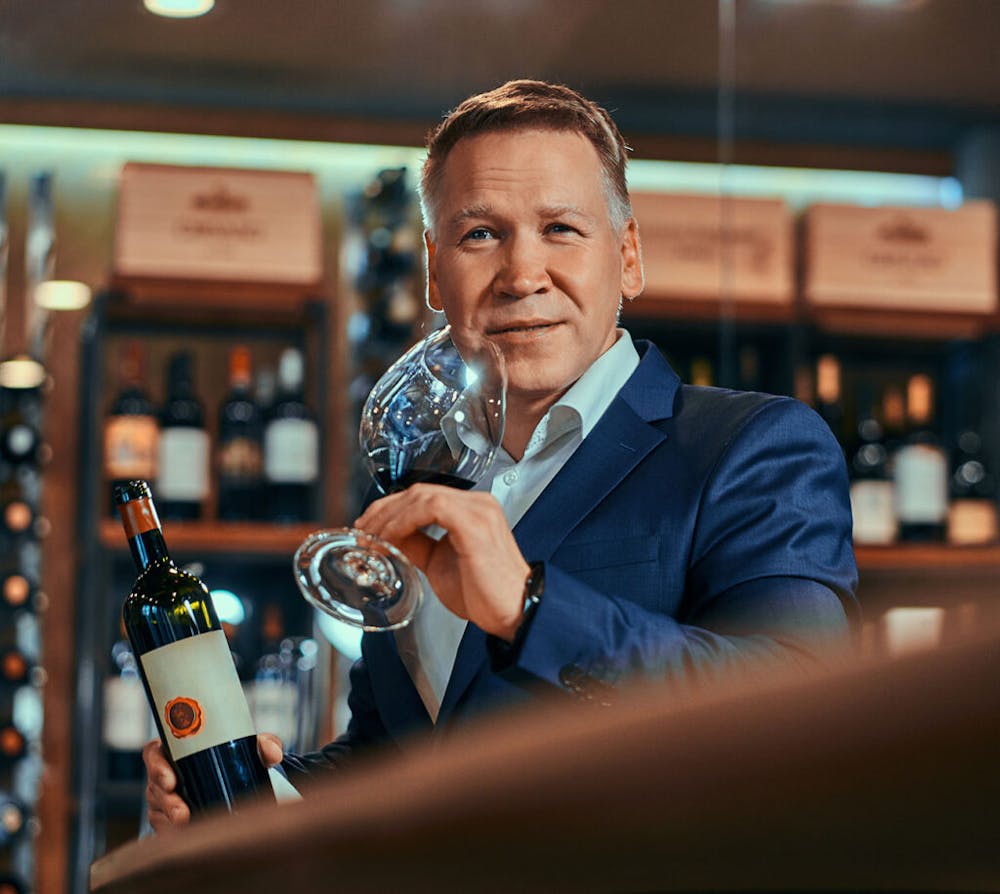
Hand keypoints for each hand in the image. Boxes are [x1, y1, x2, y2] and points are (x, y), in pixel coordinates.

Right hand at [142, 733, 283, 831]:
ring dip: (169, 820)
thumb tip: (273, 754)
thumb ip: (265, 745)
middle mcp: (165, 774)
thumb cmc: (238, 756)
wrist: (241, 781)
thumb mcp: (251, 747)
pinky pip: (162, 828)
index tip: (170, 780)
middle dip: (166, 801)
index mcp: (176, 749)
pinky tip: (184, 836)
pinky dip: (171, 832)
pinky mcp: (168, 820)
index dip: (156, 766)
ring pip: (157, 810)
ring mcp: (164, 799)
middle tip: (181, 812)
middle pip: (154, 786)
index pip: (153, 753)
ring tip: (185, 824)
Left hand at [354, 484, 529, 639]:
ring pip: (421, 496)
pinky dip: (404, 521)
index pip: (422, 496)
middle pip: (417, 492)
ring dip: (389, 517)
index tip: (367, 528)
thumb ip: (417, 547)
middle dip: (382, 511)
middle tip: (361, 533)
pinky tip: (391, 539)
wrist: (515, 614)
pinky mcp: (474, 523)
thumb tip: (389, 540)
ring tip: (371, 539)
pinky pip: (430, 507)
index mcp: (471, 511)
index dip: (389, 509)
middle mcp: (477, 503)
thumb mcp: (439, 565)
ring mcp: (478, 510)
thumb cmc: (485, 595)